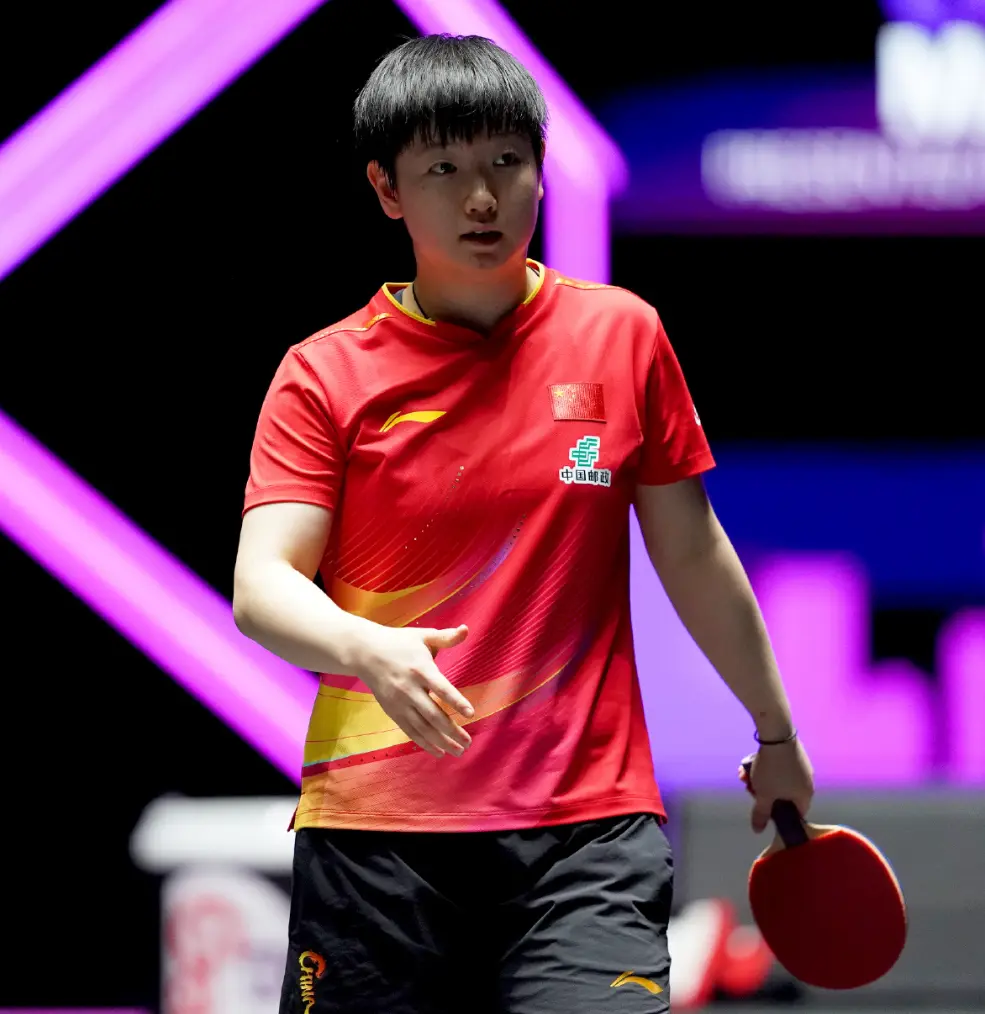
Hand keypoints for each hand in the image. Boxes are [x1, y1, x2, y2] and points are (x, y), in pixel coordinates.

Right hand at [358, 623, 473, 758]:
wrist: (364, 652)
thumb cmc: (398, 643)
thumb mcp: (422, 636)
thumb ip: (446, 637)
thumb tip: (466, 629)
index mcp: (420, 669)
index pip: (441, 688)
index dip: (456, 701)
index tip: (471, 714)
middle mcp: (409, 689)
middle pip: (433, 714)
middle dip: (452, 730)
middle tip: (468, 742)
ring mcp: (400, 702)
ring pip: (422, 727)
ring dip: (441, 741)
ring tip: (458, 751)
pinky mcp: (392, 711)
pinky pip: (410, 731)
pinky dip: (424, 743)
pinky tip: (439, 752)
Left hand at [738, 737, 814, 832]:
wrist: (776, 733)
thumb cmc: (773, 769)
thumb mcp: (763, 794)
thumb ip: (761, 813)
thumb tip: (758, 830)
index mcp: (806, 794)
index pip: (796, 813)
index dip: (779, 814)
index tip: (764, 809)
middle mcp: (808, 780)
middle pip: (784, 794)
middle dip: (764, 792)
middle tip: (749, 787)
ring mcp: (802, 765)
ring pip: (778, 778)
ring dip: (760, 777)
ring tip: (745, 773)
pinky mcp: (793, 752)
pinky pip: (779, 765)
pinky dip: (765, 766)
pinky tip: (750, 762)